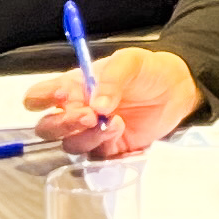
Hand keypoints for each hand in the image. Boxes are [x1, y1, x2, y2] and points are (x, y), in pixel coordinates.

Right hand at [25, 44, 198, 157]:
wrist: (179, 89)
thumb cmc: (148, 70)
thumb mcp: (130, 61)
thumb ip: (111, 78)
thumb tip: (97, 103)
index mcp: (73, 86)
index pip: (39, 96)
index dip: (39, 99)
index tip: (58, 96)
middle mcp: (77, 111)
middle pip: (48, 127)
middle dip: (62, 124)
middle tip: (87, 115)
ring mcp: (91, 132)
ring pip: (70, 144)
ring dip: (87, 136)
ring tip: (114, 120)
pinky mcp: (109, 149)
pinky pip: (95, 157)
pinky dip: (105, 146)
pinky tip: (120, 129)